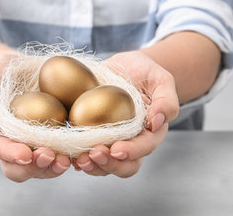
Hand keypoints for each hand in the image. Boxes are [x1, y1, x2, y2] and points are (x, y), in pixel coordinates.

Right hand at [0, 53, 70, 181]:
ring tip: (68, 160)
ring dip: (55, 167)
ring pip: (43, 168)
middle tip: (52, 157)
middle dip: (37, 168)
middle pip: (21, 169)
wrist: (18, 70)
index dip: (12, 154)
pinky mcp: (54, 141)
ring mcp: (34, 146)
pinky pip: (62, 154)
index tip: (26, 153)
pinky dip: (72, 157)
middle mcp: (13, 147)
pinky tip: (82, 152)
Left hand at [74, 50, 178, 176]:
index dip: (131, 152)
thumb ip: (166, 100)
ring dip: (91, 165)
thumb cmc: (147, 73)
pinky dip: (76, 156)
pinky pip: (85, 152)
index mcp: (150, 133)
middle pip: (123, 165)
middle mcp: (131, 142)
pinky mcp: (93, 135)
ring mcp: (111, 141)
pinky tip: (65, 153)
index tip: (116, 149)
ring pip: (103, 164)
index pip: (143, 148)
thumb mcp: (161, 79)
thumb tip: (157, 122)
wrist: (127, 67)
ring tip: (78, 160)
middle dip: (109, 165)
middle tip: (93, 155)